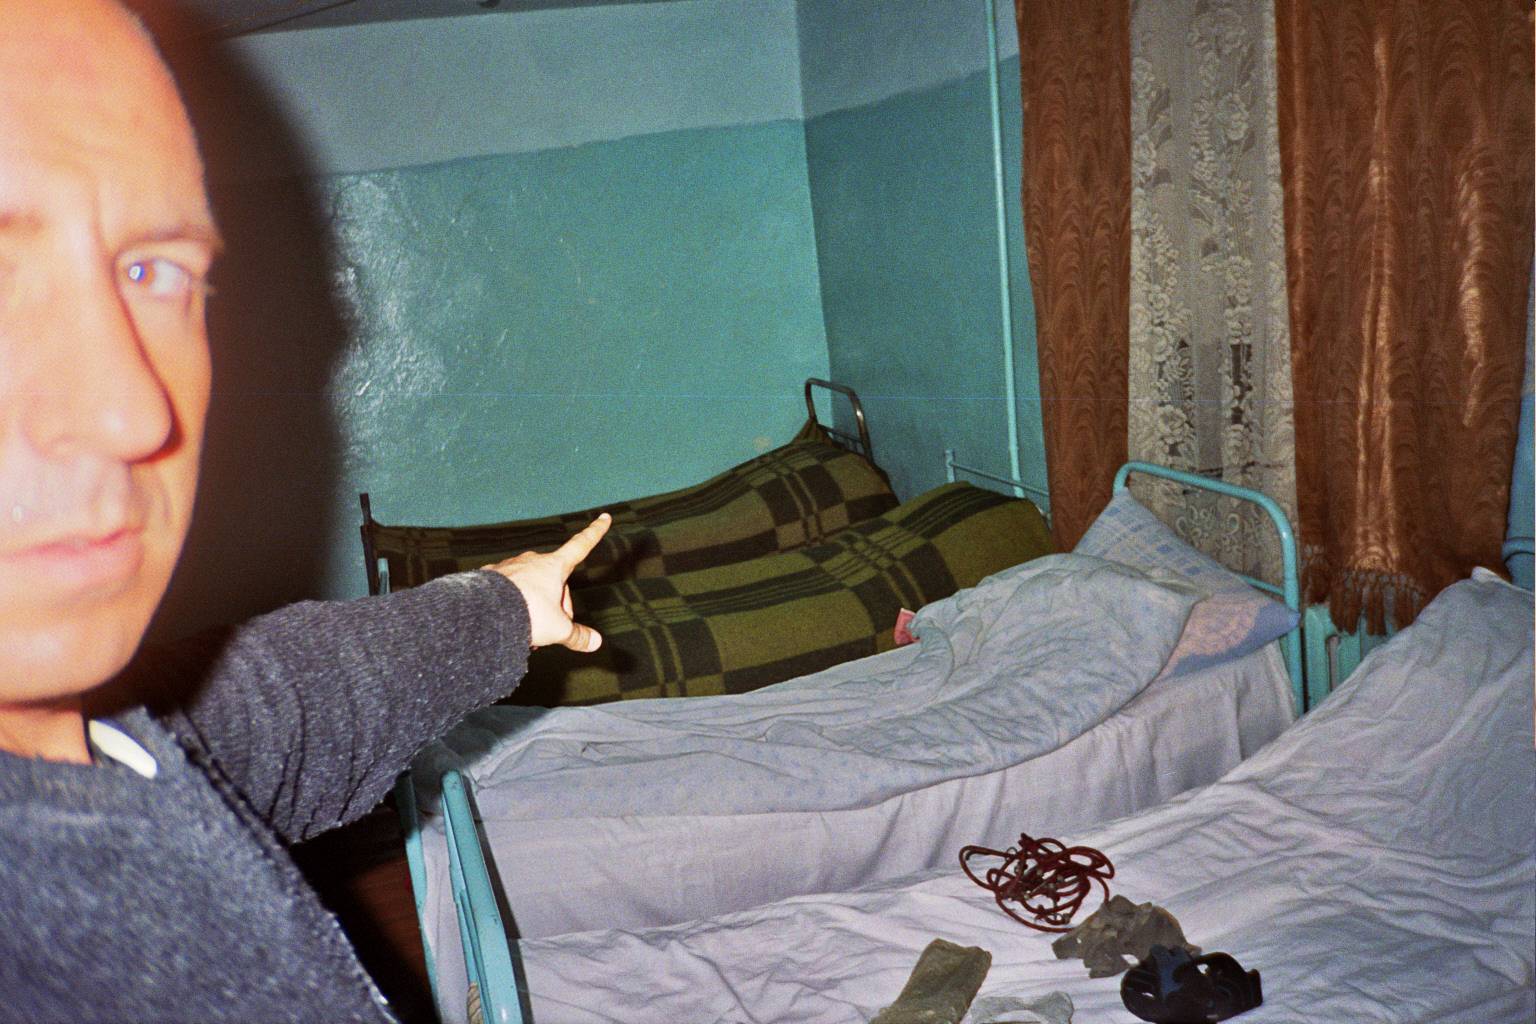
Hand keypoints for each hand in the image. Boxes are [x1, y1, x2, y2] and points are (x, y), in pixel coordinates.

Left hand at [484, 513, 610, 651]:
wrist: (484, 613)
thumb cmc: (526, 615)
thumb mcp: (558, 629)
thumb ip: (577, 635)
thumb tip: (595, 642)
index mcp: (554, 566)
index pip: (581, 545)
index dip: (595, 532)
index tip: (604, 517)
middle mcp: (533, 560)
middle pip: (555, 582)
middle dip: (556, 606)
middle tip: (549, 629)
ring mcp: (511, 566)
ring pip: (530, 587)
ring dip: (533, 606)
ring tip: (525, 629)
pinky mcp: (492, 576)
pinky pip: (509, 589)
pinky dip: (512, 603)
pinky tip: (507, 619)